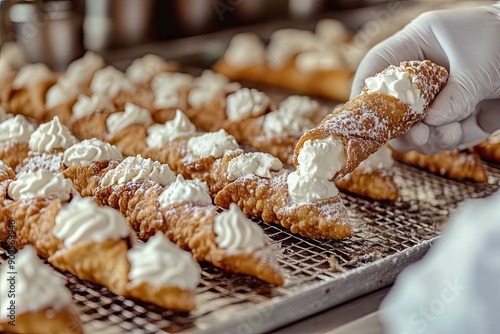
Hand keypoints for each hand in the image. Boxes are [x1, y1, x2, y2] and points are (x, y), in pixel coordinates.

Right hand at [351, 4, 499, 153]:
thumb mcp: (476, 66)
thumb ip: (453, 97)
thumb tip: (430, 124)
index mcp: (419, 45)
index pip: (378, 65)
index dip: (364, 89)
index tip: (359, 114)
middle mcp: (425, 73)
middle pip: (393, 106)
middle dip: (400, 127)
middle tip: (413, 138)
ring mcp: (441, 97)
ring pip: (417, 128)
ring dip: (427, 138)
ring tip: (444, 134)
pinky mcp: (460, 116)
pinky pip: (443, 136)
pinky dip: (449, 139)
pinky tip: (458, 131)